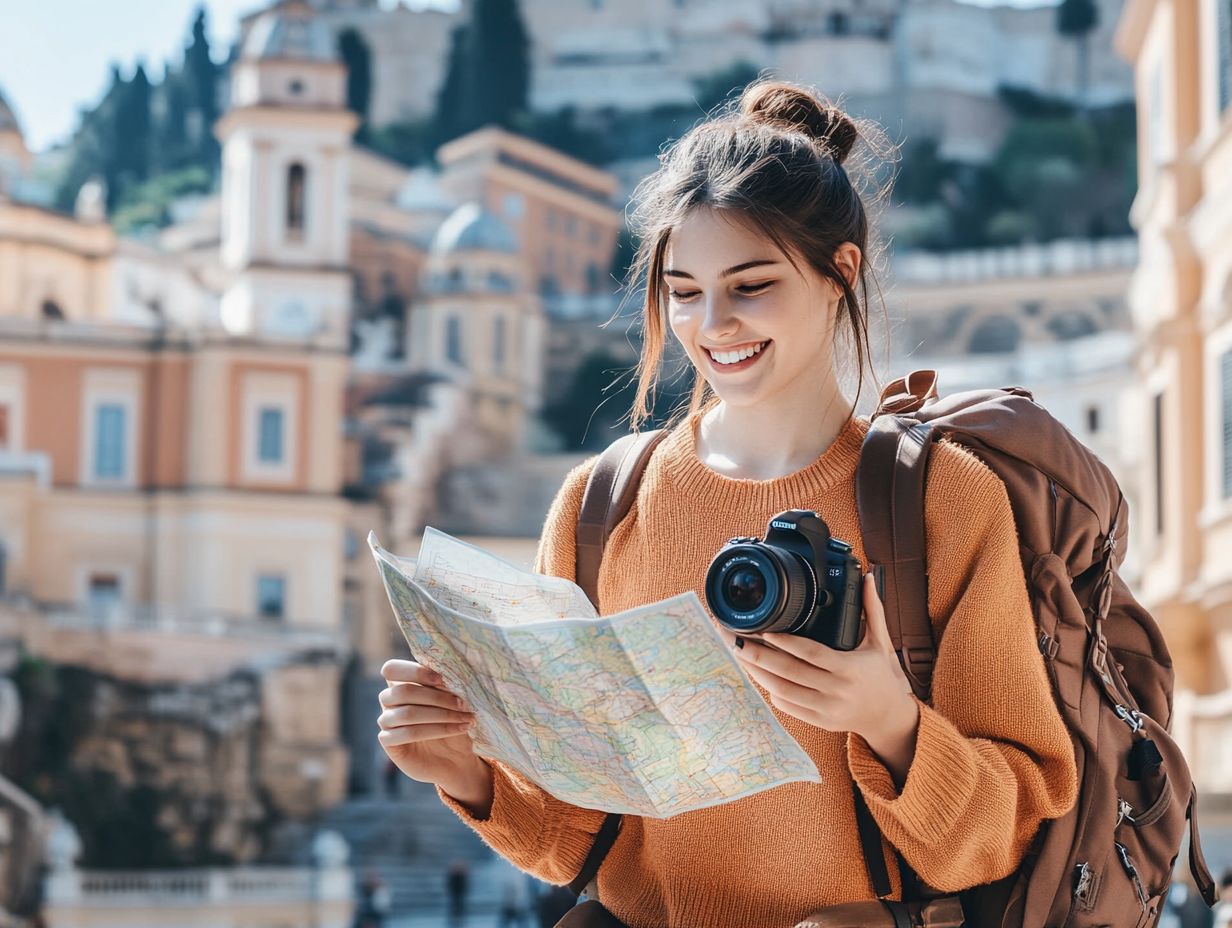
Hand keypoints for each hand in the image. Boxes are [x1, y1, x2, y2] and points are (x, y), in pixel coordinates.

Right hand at [378, 659, 492, 812]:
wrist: (456, 757)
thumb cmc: (454, 720)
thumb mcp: (452, 699)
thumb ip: (444, 685)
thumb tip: (447, 673)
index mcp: (401, 683)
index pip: (391, 669)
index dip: (414, 671)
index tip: (442, 679)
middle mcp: (389, 701)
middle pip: (402, 691)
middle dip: (437, 697)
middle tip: (463, 703)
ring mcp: (386, 722)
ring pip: (408, 714)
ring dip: (441, 715)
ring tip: (466, 718)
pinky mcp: (389, 742)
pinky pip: (408, 734)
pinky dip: (437, 730)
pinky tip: (458, 729)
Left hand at [723, 573, 919, 781]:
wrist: (889, 716)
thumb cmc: (882, 675)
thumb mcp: (881, 642)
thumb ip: (872, 610)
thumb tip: (870, 577)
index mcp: (848, 668)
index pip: (812, 653)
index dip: (786, 643)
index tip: (765, 631)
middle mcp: (836, 690)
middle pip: (790, 672)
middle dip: (759, 656)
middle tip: (737, 640)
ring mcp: (826, 709)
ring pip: (783, 691)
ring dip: (758, 673)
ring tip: (741, 655)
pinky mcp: (819, 721)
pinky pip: (789, 707)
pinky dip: (772, 691)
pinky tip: (760, 675)